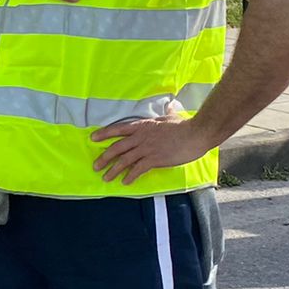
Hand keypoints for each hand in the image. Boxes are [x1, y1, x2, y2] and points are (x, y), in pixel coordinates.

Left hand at [90, 115, 214, 185]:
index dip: (104, 134)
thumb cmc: (184, 125)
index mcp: (142, 125)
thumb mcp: (171, 116)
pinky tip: (125, 182)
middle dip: (104, 158)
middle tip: (96, 166)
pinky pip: (138, 169)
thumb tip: (169, 106)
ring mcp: (146, 148)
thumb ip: (166, 113)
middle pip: (117, 147)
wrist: (196, 134)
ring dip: (113, 170)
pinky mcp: (154, 159)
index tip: (93, 138)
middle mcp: (140, 137)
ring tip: (106, 177)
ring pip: (124, 160)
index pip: (118, 129)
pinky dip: (130, 176)